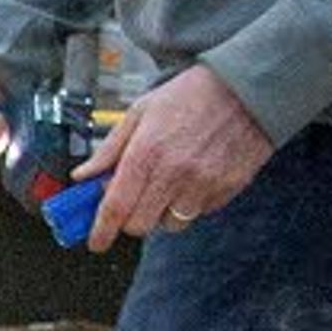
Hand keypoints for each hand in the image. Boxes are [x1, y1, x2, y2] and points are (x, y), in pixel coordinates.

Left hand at [77, 64, 270, 248]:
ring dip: (161, 213)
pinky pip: (199, 213)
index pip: (116, 207)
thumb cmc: (191, 95)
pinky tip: (192, 178)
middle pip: (140, 224)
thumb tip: (83, 175)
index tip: (96, 241)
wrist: (247, 89)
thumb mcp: (140, 112)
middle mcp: (174, 173)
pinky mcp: (227, 189)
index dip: (101, 231)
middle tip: (132, 199)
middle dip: (130, 218)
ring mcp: (203, 184)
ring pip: (170, 224)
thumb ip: (109, 149)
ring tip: (166, 185)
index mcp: (146, 153)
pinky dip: (189, 204)